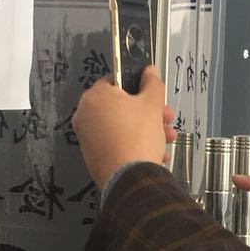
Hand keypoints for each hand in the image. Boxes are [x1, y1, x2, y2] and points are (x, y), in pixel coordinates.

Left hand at [72, 66, 176, 188]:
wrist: (130, 178)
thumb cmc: (137, 138)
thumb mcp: (152, 104)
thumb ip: (152, 83)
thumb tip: (149, 72)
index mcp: (94, 97)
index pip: (116, 80)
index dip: (138, 85)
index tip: (151, 91)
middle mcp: (85, 116)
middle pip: (121, 106)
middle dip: (148, 111)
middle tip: (163, 117)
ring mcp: (87, 138)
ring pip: (121, 126)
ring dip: (145, 129)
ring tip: (165, 137)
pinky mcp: (94, 156)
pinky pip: (116, 143)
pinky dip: (133, 143)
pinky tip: (153, 151)